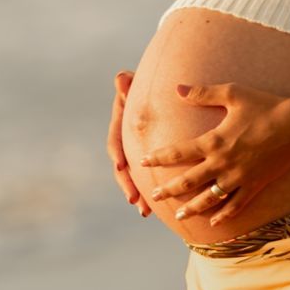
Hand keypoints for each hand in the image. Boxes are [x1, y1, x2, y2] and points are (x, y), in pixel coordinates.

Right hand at [107, 70, 150, 216]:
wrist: (173, 94)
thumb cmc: (157, 83)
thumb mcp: (143, 82)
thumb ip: (131, 83)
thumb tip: (121, 78)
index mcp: (122, 123)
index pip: (116, 140)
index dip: (117, 154)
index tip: (122, 166)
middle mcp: (127, 140)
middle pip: (123, 166)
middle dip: (127, 183)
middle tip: (133, 199)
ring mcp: (138, 151)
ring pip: (136, 176)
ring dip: (138, 194)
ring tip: (144, 211)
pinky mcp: (152, 159)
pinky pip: (150, 178)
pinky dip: (152, 192)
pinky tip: (159, 211)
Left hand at [136, 80, 289, 225]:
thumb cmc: (265, 105)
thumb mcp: (232, 93)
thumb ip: (203, 93)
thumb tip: (178, 88)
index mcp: (214, 141)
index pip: (179, 152)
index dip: (159, 157)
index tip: (143, 161)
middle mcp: (223, 163)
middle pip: (189, 181)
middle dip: (169, 189)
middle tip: (153, 196)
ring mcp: (239, 177)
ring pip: (210, 198)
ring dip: (192, 208)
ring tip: (179, 216)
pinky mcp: (255, 185)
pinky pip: (236, 205)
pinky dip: (224, 215)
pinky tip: (214, 222)